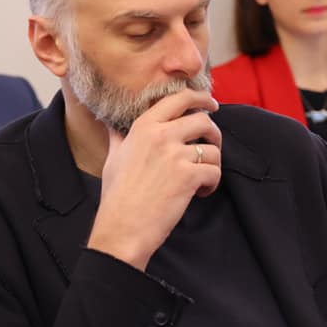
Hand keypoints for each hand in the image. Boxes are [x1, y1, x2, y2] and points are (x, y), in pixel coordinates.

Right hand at [86, 90, 221, 270]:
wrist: (122, 227)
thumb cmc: (116, 196)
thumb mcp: (113, 158)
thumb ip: (119, 137)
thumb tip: (112, 124)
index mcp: (143, 127)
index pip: (178, 98)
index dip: (200, 98)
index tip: (211, 104)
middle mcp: (160, 135)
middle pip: (203, 120)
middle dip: (214, 133)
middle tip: (212, 145)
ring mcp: (175, 155)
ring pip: (212, 148)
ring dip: (213, 163)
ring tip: (202, 177)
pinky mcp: (188, 176)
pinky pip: (214, 171)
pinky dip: (212, 183)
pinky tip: (200, 193)